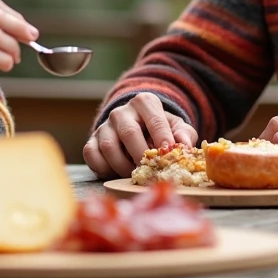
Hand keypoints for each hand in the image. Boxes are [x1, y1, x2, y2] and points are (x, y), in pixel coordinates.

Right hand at [83, 92, 197, 178]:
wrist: (137, 129)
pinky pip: (92, 155)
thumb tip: (185, 145)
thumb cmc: (159, 131)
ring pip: (109, 147)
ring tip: (135, 174)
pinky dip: (103, 168)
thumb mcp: (175, 127)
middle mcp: (121, 112)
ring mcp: (104, 126)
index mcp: (144, 103)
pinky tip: (116, 172)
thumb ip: (184, 134)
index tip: (167, 153)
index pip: (154, 119)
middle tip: (151, 170)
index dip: (162, 137)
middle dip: (141, 155)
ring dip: (123, 166)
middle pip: (129, 133)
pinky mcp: (92, 140)